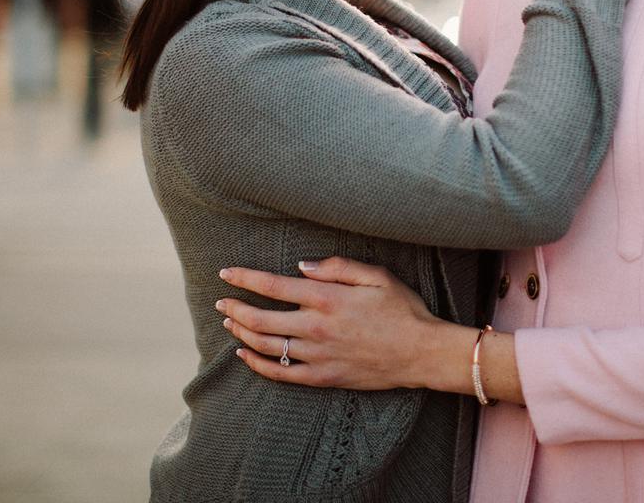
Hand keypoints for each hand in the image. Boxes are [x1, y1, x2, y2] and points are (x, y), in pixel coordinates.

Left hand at [218, 257, 443, 389]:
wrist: (421, 352)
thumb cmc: (403, 309)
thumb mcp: (377, 275)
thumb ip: (337, 267)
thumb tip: (301, 266)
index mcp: (327, 298)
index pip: (272, 286)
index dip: (244, 279)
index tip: (226, 273)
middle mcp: (316, 327)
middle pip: (260, 318)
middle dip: (234, 308)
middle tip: (221, 302)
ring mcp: (317, 355)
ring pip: (265, 346)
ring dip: (241, 333)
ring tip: (229, 324)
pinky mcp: (323, 377)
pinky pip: (280, 374)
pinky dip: (257, 365)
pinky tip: (245, 355)